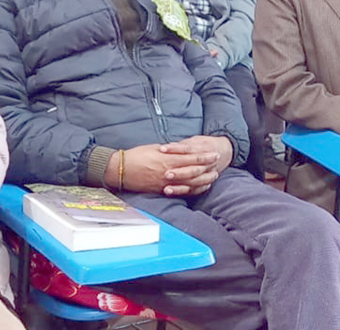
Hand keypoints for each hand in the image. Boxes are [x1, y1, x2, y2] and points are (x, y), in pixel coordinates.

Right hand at [111, 139, 227, 195]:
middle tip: (218, 164)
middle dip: (208, 167)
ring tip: (213, 176)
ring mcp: (166, 183)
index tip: (214, 154)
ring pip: (190, 183)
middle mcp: (168, 172)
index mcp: (167, 159)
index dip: (205, 156)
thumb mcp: (153, 148)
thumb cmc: (135, 156)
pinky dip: (192, 190)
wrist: (120, 170)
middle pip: (194, 170)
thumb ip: (169, 150)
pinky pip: (180, 192)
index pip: (191, 158)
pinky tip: (199, 187)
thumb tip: (180, 150)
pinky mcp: (161, 190)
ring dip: (203, 180)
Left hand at [160, 136, 234, 193]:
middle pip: (193, 169)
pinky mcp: (205, 183)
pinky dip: (182, 191)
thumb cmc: (203, 145)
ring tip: (166, 189)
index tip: (162, 150)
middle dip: (180, 173)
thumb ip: (182, 145)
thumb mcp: (194, 140)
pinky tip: (171, 192)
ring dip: (179, 186)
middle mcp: (208, 163)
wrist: (223, 152)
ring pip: (194, 182)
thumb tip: (165, 148)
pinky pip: (194, 190)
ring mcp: (208, 174)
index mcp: (205, 149)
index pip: (189, 149)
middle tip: (166, 174)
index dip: (175, 149)